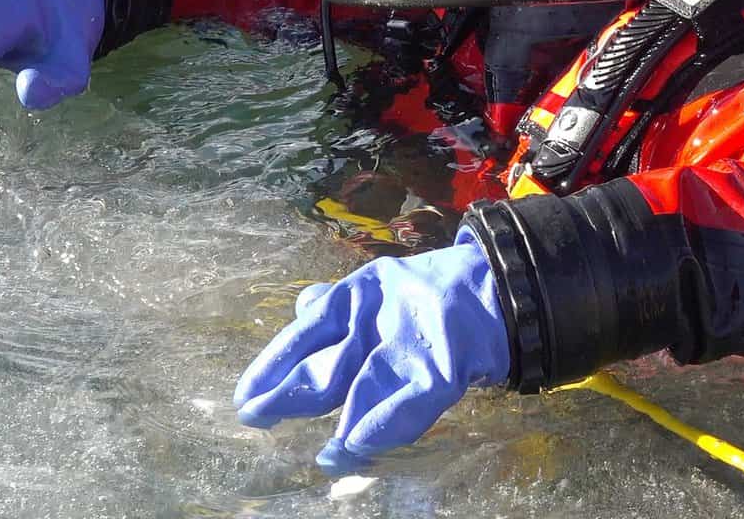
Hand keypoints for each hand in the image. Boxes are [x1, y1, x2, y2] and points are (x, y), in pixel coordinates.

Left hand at [235, 231, 510, 472]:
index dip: (273, 363)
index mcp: (361, 294)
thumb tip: (302, 307)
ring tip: (320, 453)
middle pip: (328, 363)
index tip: (244, 396)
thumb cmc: (428, 300)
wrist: (500, 290)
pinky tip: (357, 444)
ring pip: (365, 385)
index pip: (307, 332)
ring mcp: (413, 343)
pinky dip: (384, 425)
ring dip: (339, 422)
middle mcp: (381, 316)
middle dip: (289, 394)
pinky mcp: (445, 370)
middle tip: (255, 416)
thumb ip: (340, 310)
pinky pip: (410, 404)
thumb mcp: (379, 294)